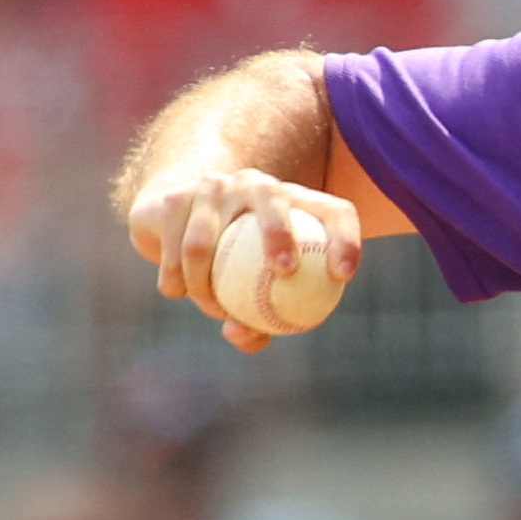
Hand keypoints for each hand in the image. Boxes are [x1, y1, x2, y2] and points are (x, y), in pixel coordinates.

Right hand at [125, 168, 364, 352]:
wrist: (177, 213)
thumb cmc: (233, 261)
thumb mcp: (254, 288)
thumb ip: (258, 318)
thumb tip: (249, 334)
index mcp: (295, 202)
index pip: (334, 213)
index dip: (346, 240)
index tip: (342, 276)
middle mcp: (256, 184)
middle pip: (272, 197)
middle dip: (278, 230)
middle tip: (284, 271)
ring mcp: (213, 186)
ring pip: (207, 240)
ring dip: (206, 283)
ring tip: (215, 309)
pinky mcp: (175, 197)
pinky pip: (174, 248)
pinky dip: (176, 278)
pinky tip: (177, 291)